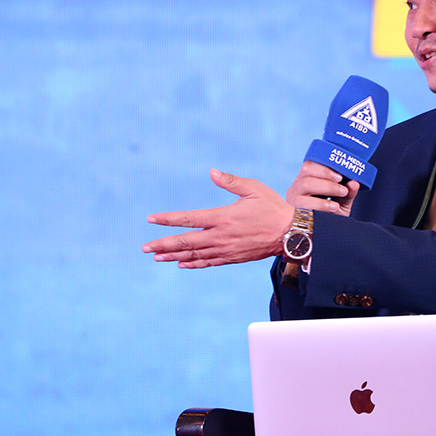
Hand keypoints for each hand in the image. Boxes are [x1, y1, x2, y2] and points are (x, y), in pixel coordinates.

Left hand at [142, 169, 294, 267]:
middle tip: (145, 247)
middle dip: (163, 244)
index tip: (151, 219)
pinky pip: (208, 262)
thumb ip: (230, 182)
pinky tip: (182, 263)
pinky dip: (193, 263)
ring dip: (173, 255)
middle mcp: (220, 236)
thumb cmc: (273, 208)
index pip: (188, 219)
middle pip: (185, 242)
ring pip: (194, 254)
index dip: (168, 219)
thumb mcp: (253, 189)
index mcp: (223, 217)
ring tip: (157, 256)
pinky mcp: (233, 258)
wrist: (290, 234)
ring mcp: (226, 249)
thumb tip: (212, 173)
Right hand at [285, 161, 359, 216]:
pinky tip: (333, 209)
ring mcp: (293, 198)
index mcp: (306, 180)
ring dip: (327, 188)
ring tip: (341, 196)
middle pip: (307, 171)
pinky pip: (304, 203)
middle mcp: (296, 187)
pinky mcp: (292, 211)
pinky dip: (322, 204)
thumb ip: (348, 193)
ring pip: (306, 184)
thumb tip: (355, 182)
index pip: (310, 165)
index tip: (341, 175)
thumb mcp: (341, 203)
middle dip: (327, 176)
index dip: (325, 166)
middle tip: (342, 187)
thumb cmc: (329, 218)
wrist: (320, 239)